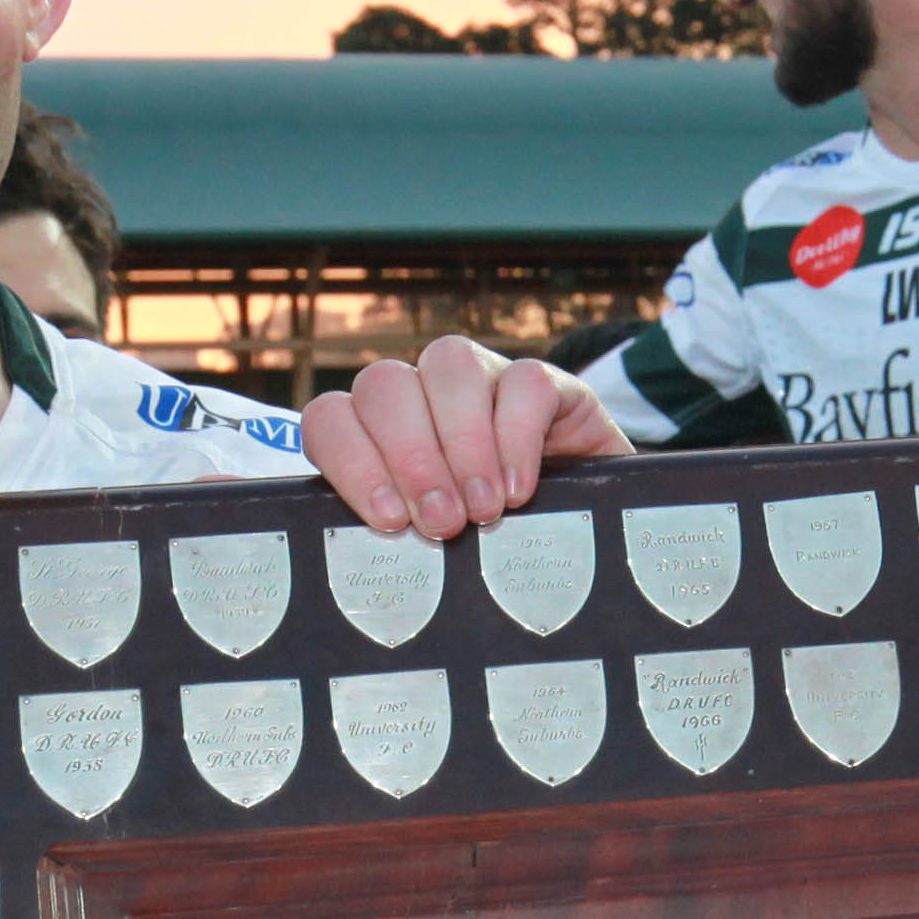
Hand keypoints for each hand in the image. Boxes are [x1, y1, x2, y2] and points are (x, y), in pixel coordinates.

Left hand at [302, 334, 622, 539]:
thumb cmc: (495, 547)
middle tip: (443, 522)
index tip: (388, 519)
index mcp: (377, 433)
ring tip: (484, 510)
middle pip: (385, 384)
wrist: (588, 532)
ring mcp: (482, 379)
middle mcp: (422, 394)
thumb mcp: (439, 550)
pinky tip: (519, 490)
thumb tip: (357, 554)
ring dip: (461, 441)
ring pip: (448, 363)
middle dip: (410, 458)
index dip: (349, 461)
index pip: (331, 418)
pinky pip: (524, 380)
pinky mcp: (545, 383)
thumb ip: (396, 544)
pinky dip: (518, 438)